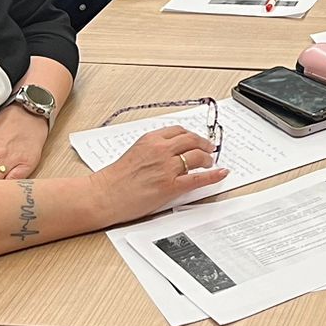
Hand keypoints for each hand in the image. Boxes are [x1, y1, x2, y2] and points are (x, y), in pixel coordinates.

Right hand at [95, 126, 226, 222]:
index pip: (179, 131)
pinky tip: (221, 173)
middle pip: (192, 141)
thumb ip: (153, 148)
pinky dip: (213, 175)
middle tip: (210, 148)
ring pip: (197, 157)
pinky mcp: (170, 186)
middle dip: (204, 144)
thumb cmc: (115, 178)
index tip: (196, 138)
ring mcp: (167, 168)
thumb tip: (170, 150)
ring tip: (210, 162)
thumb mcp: (134, 151)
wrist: (104, 194)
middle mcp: (161, 150)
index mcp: (151, 139)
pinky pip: (198, 178)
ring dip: (208, 158)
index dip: (191, 135)